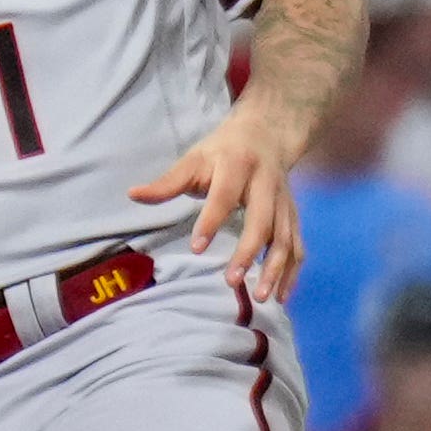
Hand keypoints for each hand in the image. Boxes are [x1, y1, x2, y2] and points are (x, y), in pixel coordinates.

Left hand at [132, 104, 307, 300]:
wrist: (266, 134)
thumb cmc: (222, 151)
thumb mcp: (193, 159)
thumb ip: (167, 182)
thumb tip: (132, 194)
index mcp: (237, 166)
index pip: (223, 197)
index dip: (211, 222)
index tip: (196, 248)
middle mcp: (267, 184)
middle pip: (262, 220)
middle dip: (249, 252)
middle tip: (232, 281)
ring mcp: (285, 202)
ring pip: (285, 237)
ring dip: (276, 269)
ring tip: (263, 297)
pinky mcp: (294, 216)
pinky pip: (298, 246)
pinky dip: (292, 272)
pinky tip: (281, 295)